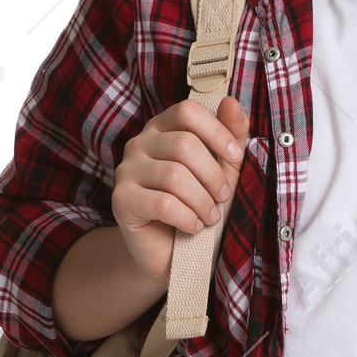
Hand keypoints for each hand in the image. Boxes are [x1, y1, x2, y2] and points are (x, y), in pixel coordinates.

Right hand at [112, 95, 249, 294]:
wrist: (168, 253)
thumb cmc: (197, 205)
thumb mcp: (222, 169)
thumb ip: (230, 137)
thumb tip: (232, 103)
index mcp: (162, 128)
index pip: (187, 111)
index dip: (217, 131)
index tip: (236, 157)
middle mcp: (139, 143)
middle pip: (184, 145)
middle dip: (213, 175)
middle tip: (223, 197)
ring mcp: (126, 170)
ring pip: (175, 176)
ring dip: (202, 201)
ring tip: (210, 216)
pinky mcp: (121, 200)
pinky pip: (162, 204)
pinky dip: (187, 218)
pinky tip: (194, 227)